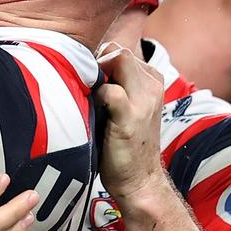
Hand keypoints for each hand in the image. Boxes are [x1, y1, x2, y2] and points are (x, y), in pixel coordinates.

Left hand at [96, 43, 166, 198]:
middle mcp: (152, 86)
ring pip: (118, 59)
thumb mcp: (124, 105)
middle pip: (118, 51)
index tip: (88, 82)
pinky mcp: (131, 117)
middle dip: (96, 63)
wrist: (139, 180)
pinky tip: (93, 112)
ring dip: (96, 75)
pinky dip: (96, 96)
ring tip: (90, 99)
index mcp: (151, 80)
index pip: (119, 51)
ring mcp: (144, 100)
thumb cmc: (122, 141)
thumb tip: (79, 63)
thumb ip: (111, 82)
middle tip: (86, 89)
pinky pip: (110, 91)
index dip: (98, 61)